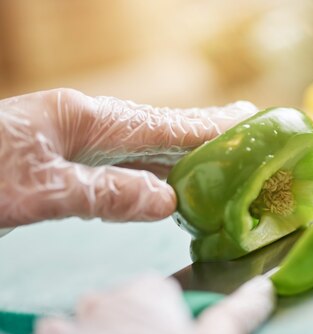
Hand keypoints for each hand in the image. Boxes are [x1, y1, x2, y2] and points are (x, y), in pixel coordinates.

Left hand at [0, 88, 256, 227]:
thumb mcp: (32, 191)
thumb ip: (102, 194)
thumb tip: (168, 203)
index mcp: (82, 119)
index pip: (160, 124)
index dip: (207, 126)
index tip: (248, 120)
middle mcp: (83, 124)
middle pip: (158, 127)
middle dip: (204, 130)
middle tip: (247, 125)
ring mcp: (72, 141)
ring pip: (142, 147)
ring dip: (184, 152)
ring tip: (220, 151)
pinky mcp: (61, 163)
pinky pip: (122, 166)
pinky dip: (153, 173)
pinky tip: (167, 182)